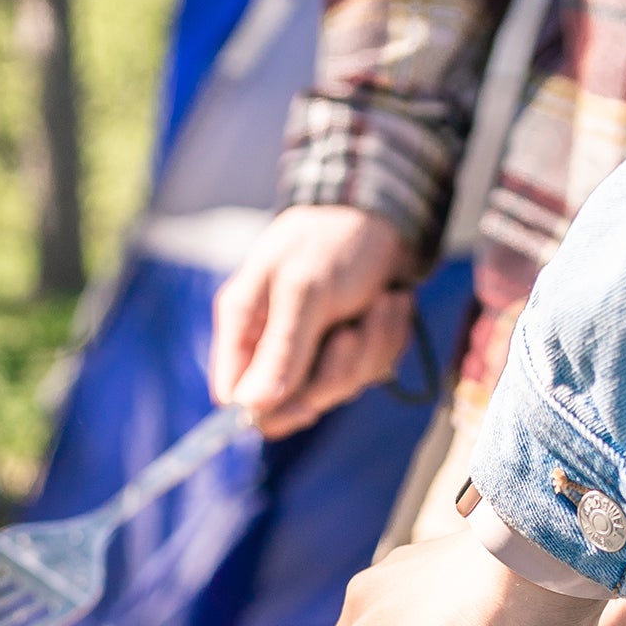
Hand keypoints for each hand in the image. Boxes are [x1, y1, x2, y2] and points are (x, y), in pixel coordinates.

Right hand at [211, 206, 417, 437]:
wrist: (386, 215)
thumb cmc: (333, 240)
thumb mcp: (304, 289)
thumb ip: (281, 349)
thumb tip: (251, 407)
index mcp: (245, 325)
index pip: (235, 396)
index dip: (267, 411)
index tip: (306, 405)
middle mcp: (274, 344)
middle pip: (293, 403)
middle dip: (335, 372)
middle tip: (351, 331)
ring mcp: (314, 350)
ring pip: (339, 389)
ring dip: (371, 347)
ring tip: (379, 301)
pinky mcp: (351, 350)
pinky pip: (371, 370)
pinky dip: (388, 338)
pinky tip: (390, 302)